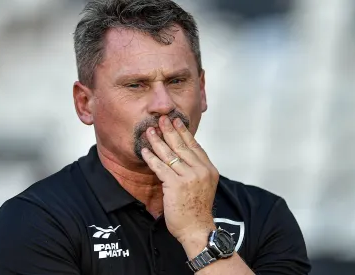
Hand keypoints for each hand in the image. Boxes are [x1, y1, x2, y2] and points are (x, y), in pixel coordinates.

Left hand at [141, 115, 218, 248]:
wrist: (197, 229)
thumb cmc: (197, 211)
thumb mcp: (203, 186)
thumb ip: (196, 171)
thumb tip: (182, 158)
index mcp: (209, 170)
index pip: (195, 146)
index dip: (184, 132)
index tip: (176, 122)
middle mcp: (201, 171)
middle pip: (182, 146)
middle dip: (170, 131)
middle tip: (162, 119)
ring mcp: (189, 177)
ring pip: (170, 154)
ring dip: (157, 141)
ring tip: (149, 131)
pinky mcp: (176, 184)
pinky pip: (160, 167)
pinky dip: (151, 157)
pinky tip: (144, 151)